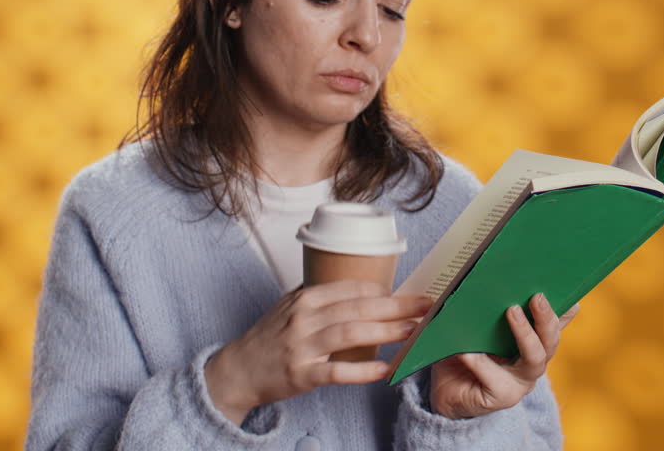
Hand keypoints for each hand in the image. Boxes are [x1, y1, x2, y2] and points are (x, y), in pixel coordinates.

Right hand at [204, 280, 432, 424]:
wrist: (238, 369)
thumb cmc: (269, 337)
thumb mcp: (289, 306)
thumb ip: (320, 297)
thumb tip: (361, 288)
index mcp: (304, 298)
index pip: (350, 288)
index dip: (384, 290)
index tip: (409, 291)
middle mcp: (304, 318)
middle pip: (357, 308)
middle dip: (396, 305)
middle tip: (426, 305)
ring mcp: (302, 347)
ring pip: (351, 333)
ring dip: (386, 331)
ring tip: (413, 330)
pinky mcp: (302, 375)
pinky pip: (337, 372)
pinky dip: (363, 371)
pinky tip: (384, 369)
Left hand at [429, 293, 578, 419]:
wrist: (444, 392)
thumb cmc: (461, 353)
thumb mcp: (474, 328)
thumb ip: (482, 309)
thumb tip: (479, 280)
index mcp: (531, 343)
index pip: (554, 324)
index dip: (564, 310)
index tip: (568, 292)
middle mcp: (532, 363)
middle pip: (550, 340)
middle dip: (546, 317)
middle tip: (537, 296)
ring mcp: (520, 382)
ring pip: (535, 358)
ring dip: (525, 333)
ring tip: (512, 311)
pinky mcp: (502, 397)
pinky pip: (495, 379)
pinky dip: (481, 362)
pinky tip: (467, 350)